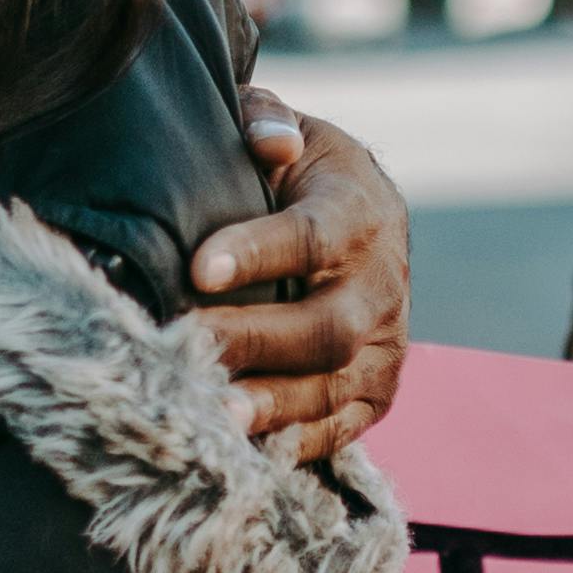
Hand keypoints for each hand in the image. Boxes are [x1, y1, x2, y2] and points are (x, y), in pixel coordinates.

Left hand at [199, 100, 409, 472]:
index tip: (197, 269)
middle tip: (187, 350)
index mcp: (359, 214)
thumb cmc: (304, 176)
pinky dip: (294, 445)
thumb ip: (268, 120)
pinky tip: (241, 452)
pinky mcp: (378, 391)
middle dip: (253, 343)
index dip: (257, 254)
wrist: (368, 222)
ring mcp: (385, 345)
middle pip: (325, 328)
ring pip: (332, 387)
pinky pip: (341, 428)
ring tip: (208, 417)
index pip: (311, 237)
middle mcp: (382, 286)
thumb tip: (266, 138)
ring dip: (269, 406)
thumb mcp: (292, 132)